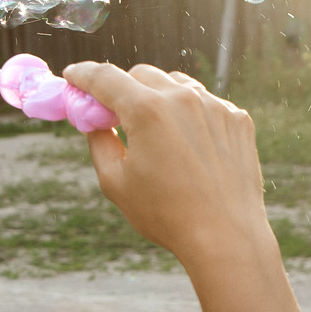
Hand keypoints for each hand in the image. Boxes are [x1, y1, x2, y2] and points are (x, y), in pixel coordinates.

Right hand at [62, 63, 271, 269]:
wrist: (225, 236)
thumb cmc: (165, 214)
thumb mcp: (116, 182)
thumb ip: (99, 142)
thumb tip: (94, 121)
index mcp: (148, 110)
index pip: (105, 78)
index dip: (83, 75)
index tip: (72, 76)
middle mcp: (183, 98)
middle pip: (142, 75)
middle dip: (123, 87)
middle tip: (113, 112)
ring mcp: (215, 106)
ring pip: (177, 84)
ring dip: (159, 97)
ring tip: (155, 130)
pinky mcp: (237, 119)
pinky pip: (206, 104)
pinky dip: (191, 114)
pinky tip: (189, 144)